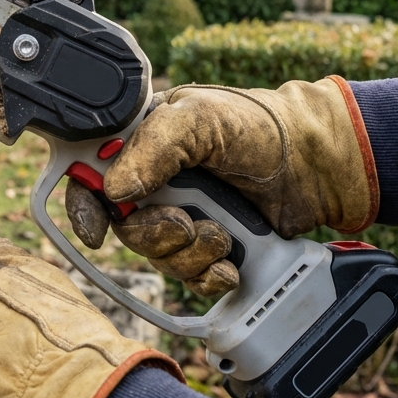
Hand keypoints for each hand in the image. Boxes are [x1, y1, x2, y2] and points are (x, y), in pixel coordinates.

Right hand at [66, 77, 377, 297]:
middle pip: (125, 228)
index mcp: (141, 145)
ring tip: (222, 236)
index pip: (91, 177)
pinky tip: (230, 265)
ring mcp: (183, 217)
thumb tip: (114, 188)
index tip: (95, 229)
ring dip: (189, 255)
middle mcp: (157, 183)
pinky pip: (191, 279)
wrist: (314, 165)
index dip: (84, 206)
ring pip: (158, 258)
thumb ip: (152, 147)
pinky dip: (209, 277)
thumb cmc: (258, 126)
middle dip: (154, 234)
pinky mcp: (210, 249)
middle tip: (185, 225)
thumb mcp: (199, 118)